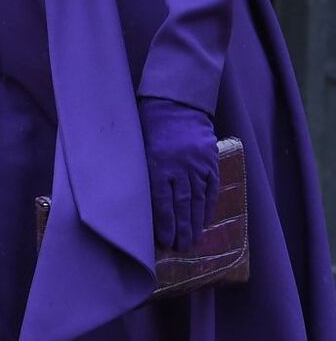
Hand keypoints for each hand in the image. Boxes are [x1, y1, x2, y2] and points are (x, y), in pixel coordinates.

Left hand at [138, 97, 218, 250]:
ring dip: (195, 223)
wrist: (175, 101)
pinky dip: (208, 206)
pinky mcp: (211, 160)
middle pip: (181, 205)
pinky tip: (205, 221)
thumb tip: (139, 202)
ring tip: (192, 240)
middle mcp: (179, 166)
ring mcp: (197, 164)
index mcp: (157, 162)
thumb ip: (143, 172)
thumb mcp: (138, 145)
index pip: (161, 201)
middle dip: (180, 229)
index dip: (164, 224)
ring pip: (197, 200)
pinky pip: (211, 188)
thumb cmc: (149, 123)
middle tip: (180, 248)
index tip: (164, 242)